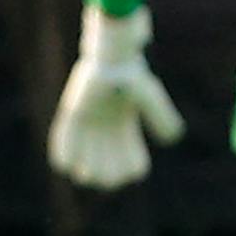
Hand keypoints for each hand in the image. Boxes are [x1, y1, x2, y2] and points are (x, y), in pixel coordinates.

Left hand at [48, 8, 184, 190]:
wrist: (112, 58)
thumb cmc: (133, 76)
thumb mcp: (150, 99)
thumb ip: (160, 118)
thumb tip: (173, 140)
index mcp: (126, 125)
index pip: (129, 158)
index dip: (131, 170)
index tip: (134, 171)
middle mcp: (106, 128)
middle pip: (104, 165)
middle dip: (107, 176)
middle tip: (107, 177)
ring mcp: (88, 122)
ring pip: (82, 158)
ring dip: (86, 169)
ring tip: (88, 171)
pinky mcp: (72, 113)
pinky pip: (62, 140)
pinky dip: (63, 154)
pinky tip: (66, 164)